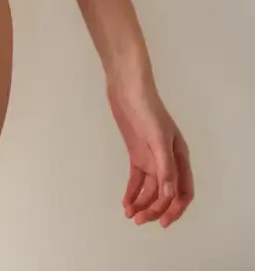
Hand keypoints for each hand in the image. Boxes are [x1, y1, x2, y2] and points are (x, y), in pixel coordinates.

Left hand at [107, 73, 193, 228]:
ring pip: (150, 189)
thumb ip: (165, 167)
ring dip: (142, 203)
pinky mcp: (137, 153)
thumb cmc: (147, 108)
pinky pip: (137, 179)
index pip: (183, 191)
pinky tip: (126, 202)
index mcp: (179, 157)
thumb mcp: (158, 138)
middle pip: (165, 193)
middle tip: (139, 221)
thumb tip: (169, 195)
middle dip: (154, 209)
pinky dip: (132, 192)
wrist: (127, 87)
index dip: (175, 209)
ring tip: (130, 215)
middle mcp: (168, 160)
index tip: (163, 222)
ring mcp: (152, 157)